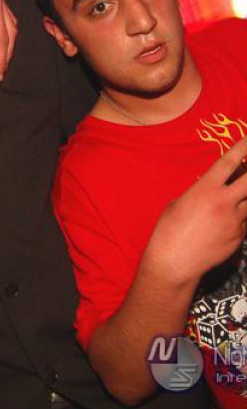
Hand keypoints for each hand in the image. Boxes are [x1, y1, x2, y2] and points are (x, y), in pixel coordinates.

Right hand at [143, 136, 246, 287]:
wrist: (175, 261)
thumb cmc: (168, 230)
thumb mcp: (179, 203)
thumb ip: (199, 192)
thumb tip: (211, 188)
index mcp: (205, 190)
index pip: (229, 162)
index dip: (243, 147)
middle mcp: (224, 202)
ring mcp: (235, 221)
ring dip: (245, 197)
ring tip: (233, 196)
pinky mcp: (239, 238)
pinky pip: (244, 222)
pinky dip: (238, 218)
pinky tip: (221, 224)